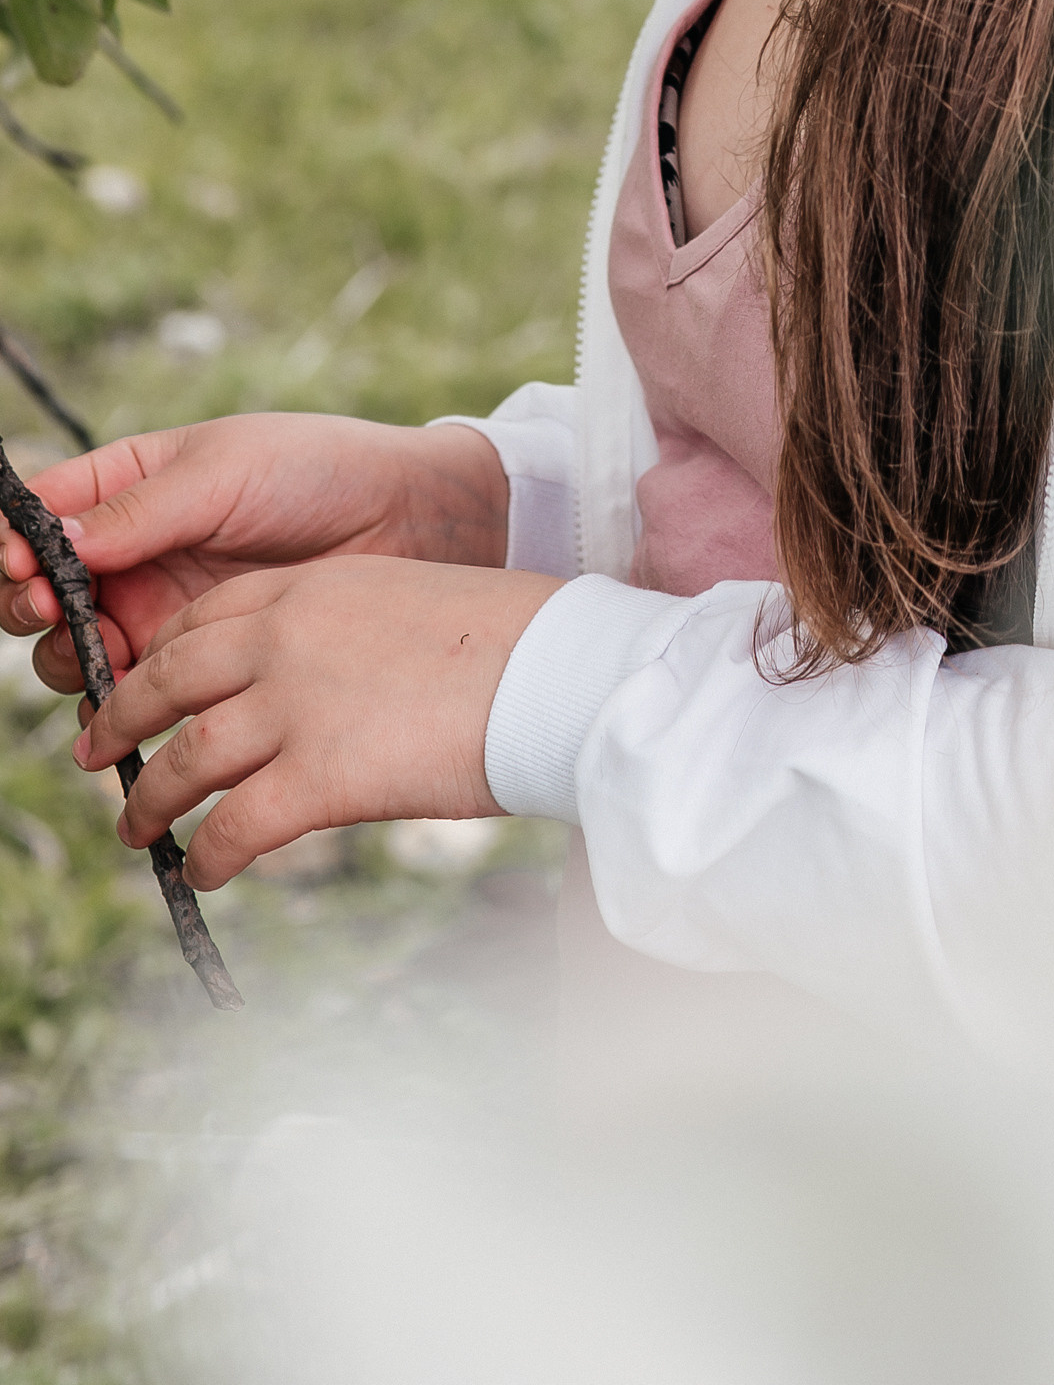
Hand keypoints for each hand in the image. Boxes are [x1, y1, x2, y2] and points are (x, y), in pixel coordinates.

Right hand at [0, 414, 508, 694]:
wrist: (408, 525)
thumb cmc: (320, 471)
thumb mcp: (226, 471)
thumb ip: (139, 510)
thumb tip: (52, 538)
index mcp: (131, 482)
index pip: (39, 512)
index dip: (16, 541)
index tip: (26, 562)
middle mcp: (133, 549)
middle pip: (38, 589)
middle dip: (29, 604)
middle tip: (56, 608)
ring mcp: (158, 607)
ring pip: (71, 648)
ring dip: (66, 657)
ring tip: (102, 654)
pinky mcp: (195, 660)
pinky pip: (129, 693)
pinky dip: (113, 703)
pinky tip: (127, 700)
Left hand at [73, 556, 560, 885]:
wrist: (553, 669)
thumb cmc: (504, 639)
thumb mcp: (402, 603)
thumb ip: (339, 632)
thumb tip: (309, 685)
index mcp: (308, 588)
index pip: (204, 618)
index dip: (158, 656)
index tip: (141, 684)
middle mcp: (285, 640)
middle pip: (168, 681)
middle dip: (123, 722)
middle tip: (95, 752)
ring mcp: (295, 708)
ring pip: (184, 760)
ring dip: (149, 801)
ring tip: (136, 828)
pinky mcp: (318, 778)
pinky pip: (233, 827)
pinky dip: (208, 854)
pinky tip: (205, 870)